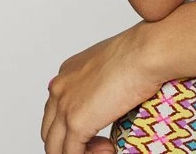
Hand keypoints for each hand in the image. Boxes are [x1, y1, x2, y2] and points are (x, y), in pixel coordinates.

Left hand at [40, 21, 161, 153]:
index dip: (72, 126)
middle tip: (101, 142)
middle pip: (51, 131)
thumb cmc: (138, 52)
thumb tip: (107, 100)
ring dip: (81, 152)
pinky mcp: (76, 123)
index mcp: (67, 73)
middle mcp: (59, 89)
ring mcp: (65, 107)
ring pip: (55, 147)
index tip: (94, 131)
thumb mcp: (109, 65)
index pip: (56, 111)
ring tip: (106, 148)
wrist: (144, 52)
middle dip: (71, 143)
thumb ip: (100, 82)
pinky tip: (109, 149)